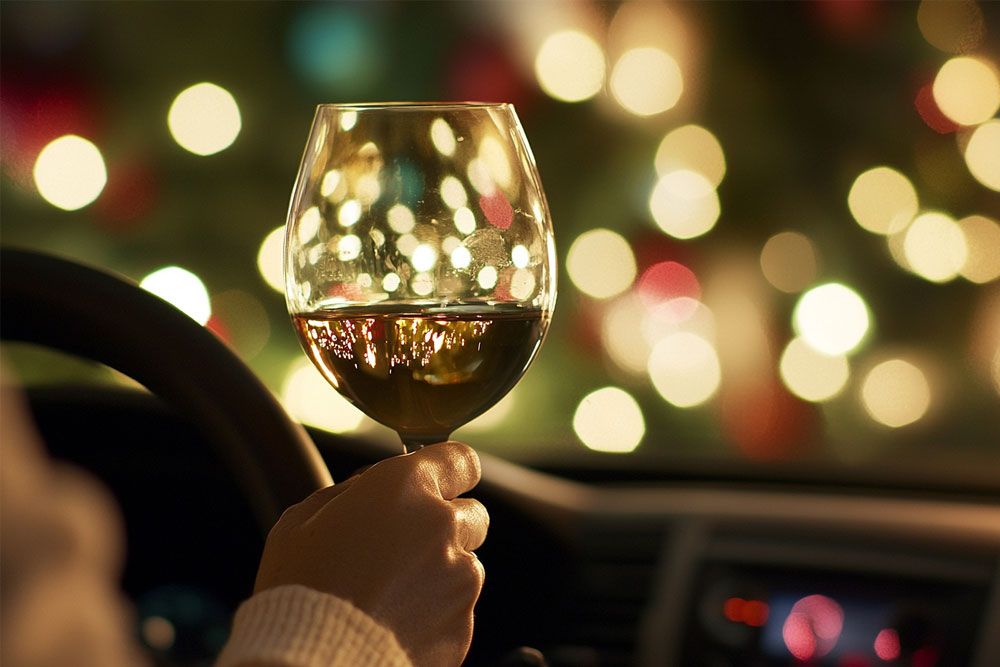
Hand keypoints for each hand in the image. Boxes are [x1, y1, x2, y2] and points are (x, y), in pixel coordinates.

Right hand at [254, 441, 488, 666]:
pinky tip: (397, 623)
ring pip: (467, 564)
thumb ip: (350, 492)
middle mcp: (443, 525)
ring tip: (392, 595)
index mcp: (404, 487)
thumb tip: (371, 487)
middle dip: (446, 526)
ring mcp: (460, 578)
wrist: (313, 662)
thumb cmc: (299, 589)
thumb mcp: (302, 520)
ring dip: (441, 571)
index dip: (450, 471)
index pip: (460, 459)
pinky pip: (459, 609)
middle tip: (403, 548)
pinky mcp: (463, 625)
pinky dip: (437, 612)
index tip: (439, 483)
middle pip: (472, 513)